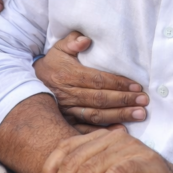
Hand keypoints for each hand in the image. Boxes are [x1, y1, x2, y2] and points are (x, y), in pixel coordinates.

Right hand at [34, 32, 149, 127]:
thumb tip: (85, 40)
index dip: (118, 83)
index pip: (98, 80)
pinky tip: (120, 131)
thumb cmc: (51, 65)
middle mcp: (69, 94)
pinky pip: (86, 129)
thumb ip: (72, 41)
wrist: (29, 85)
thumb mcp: (58, 48)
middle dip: (124, 100)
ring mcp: (68, 111)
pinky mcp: (67, 122)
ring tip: (138, 115)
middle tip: (143, 102)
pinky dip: (102, 132)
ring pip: (96, 115)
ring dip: (119, 116)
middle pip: (100, 99)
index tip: (137, 86)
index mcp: (69, 75)